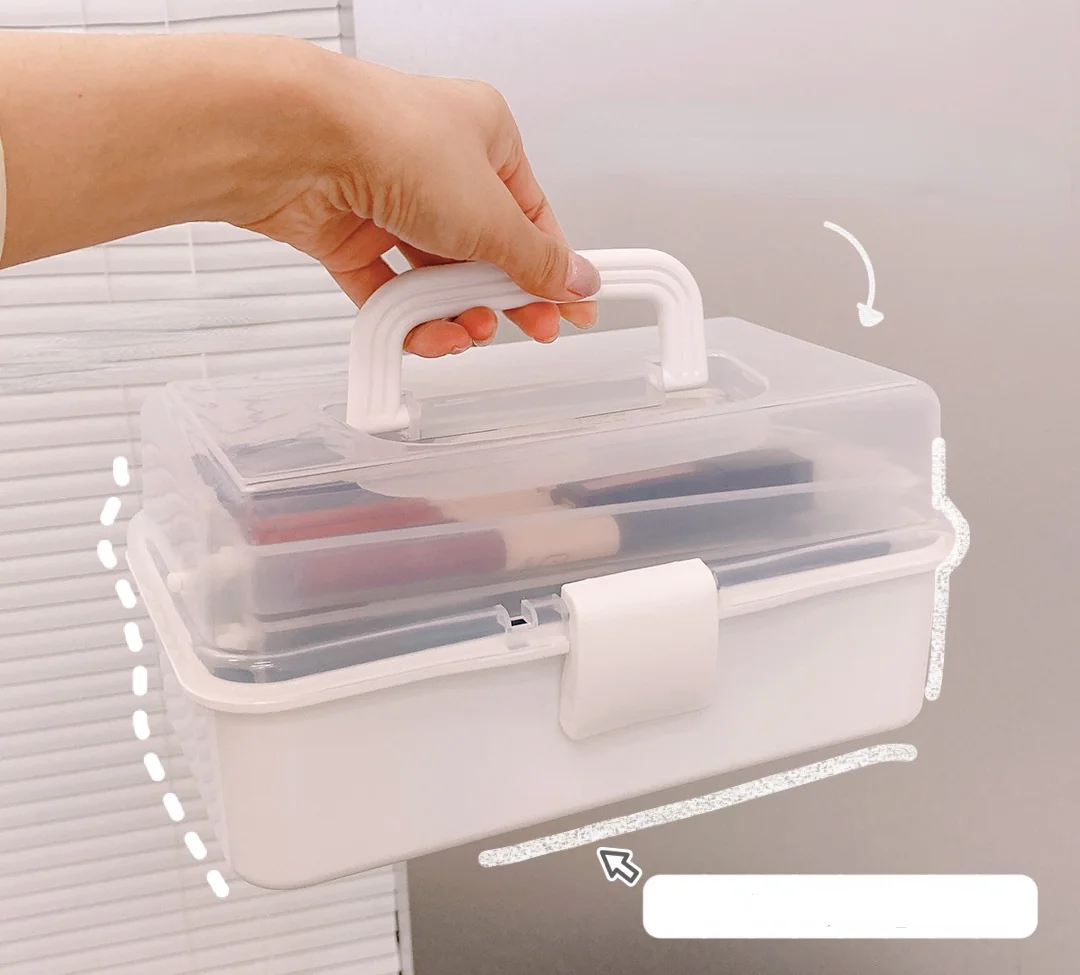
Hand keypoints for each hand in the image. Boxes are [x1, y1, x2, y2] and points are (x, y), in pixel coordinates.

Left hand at [239, 52, 599, 356]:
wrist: (300, 142)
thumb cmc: (395, 142)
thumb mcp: (492, 215)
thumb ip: (536, 260)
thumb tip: (577, 279)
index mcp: (484, 137)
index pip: (531, 216)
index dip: (552, 268)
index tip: (570, 310)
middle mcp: (436, 164)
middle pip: (483, 250)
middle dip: (503, 297)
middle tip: (526, 331)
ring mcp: (389, 199)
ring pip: (434, 275)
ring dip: (453, 312)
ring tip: (465, 330)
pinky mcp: (348, 233)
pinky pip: (388, 289)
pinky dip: (407, 317)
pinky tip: (423, 332)